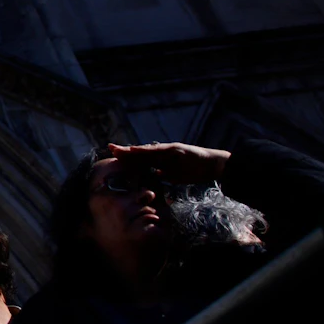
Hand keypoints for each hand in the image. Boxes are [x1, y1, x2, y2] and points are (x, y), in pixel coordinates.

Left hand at [107, 141, 228, 184]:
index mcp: (161, 159)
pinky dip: (147, 150)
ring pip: (147, 150)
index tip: (114, 156)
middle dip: (125, 151)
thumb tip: (156, 176)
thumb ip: (164, 174)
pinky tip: (136, 149)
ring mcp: (168, 150)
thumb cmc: (195, 170)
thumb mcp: (176, 175)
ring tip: (119, 149)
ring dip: (132, 150)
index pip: (142, 159)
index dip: (128, 158)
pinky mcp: (175, 149)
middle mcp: (162, 153)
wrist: (213, 165)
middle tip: (110, 148)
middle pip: (141, 152)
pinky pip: (159, 151)